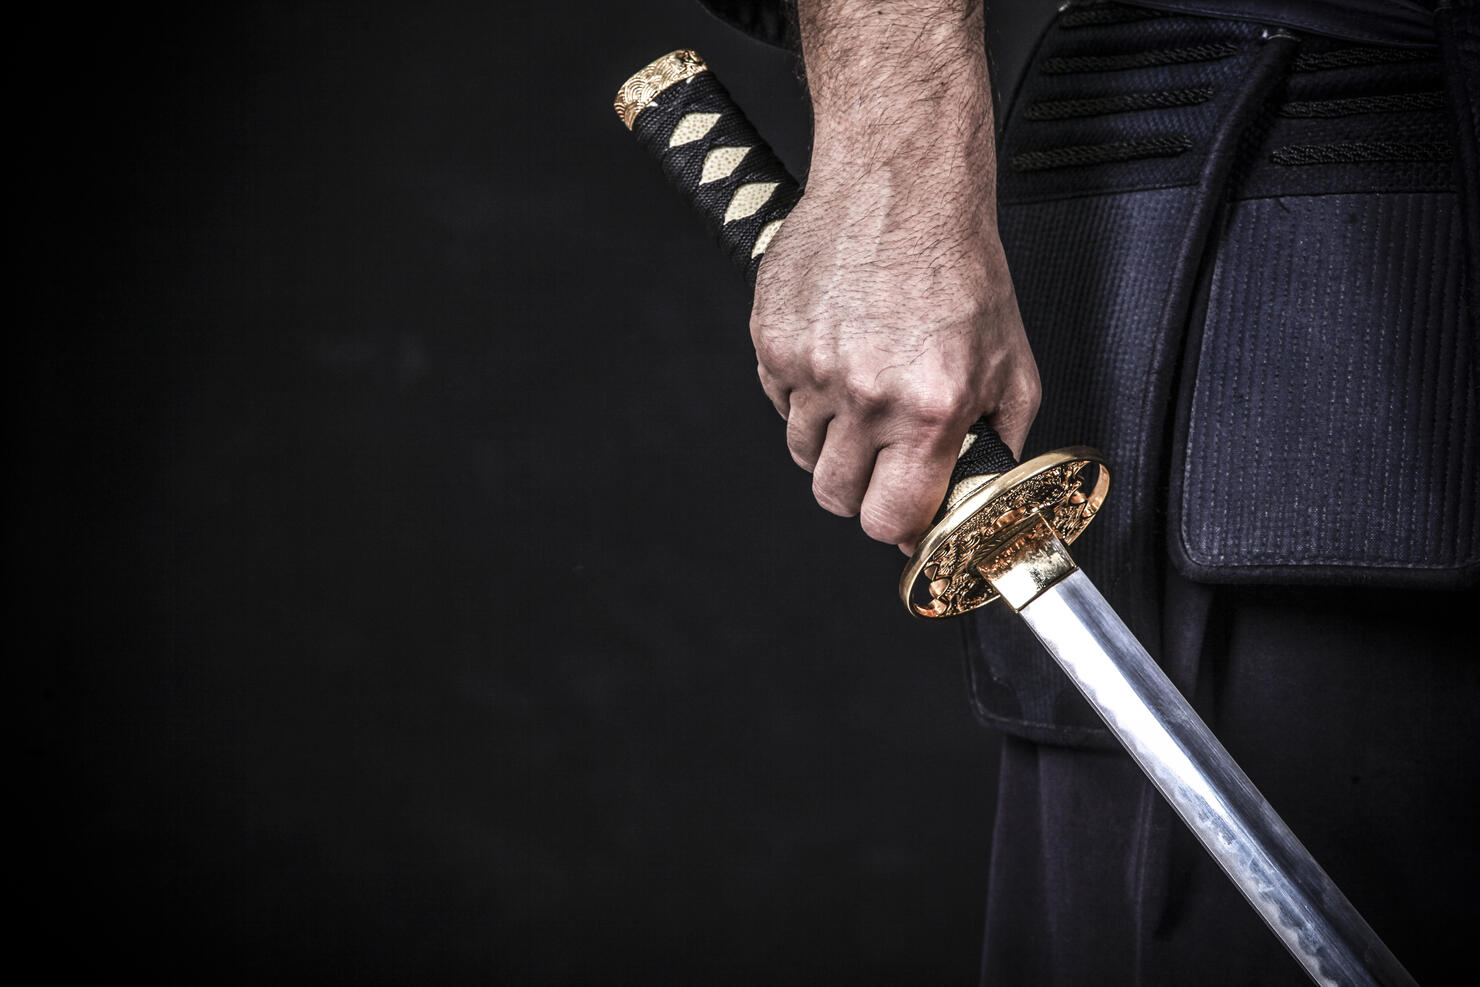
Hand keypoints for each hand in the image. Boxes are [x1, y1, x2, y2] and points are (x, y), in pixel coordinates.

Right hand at [751, 147, 1038, 551]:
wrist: (902, 186)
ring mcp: (811, 367)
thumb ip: (1000, 441)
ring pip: (803, 453)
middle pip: (836, 496)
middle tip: (881, 461)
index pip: (888, 518)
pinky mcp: (773, 340)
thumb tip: (977, 499)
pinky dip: (804, 397)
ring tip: (861, 399)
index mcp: (929, 407)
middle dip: (860, 491)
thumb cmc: (959, 267)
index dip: (896, 526)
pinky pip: (780, 403)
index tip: (902, 515)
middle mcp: (866, 393)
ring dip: (831, 443)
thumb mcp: (1013, 362)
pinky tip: (836, 358)